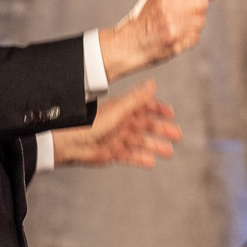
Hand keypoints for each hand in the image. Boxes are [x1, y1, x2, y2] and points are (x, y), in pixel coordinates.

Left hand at [52, 80, 180, 168]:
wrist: (69, 144)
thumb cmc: (89, 124)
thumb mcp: (118, 110)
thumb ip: (136, 99)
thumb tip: (152, 84)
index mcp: (122, 109)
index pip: (144, 107)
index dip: (158, 109)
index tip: (171, 114)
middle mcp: (121, 123)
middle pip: (146, 126)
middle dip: (161, 130)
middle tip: (177, 136)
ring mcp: (117, 138)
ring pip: (140, 142)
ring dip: (155, 146)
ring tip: (169, 152)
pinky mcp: (112, 153)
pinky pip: (130, 155)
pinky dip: (140, 158)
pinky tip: (151, 162)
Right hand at [99, 0, 215, 78]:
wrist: (128, 44)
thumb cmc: (144, 21)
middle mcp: (167, 1)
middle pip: (202, 1)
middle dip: (199, 9)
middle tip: (188, 15)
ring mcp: (172, 19)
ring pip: (201, 21)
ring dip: (193, 26)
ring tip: (176, 29)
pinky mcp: (175, 36)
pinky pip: (195, 36)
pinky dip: (188, 39)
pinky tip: (175, 39)